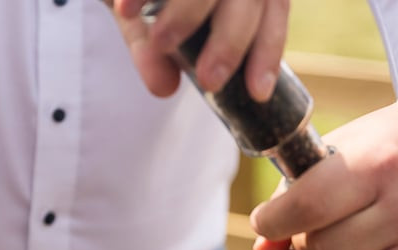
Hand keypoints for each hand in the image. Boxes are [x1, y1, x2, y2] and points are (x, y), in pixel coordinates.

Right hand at [109, 0, 288, 100]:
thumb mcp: (152, 21)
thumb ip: (156, 55)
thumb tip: (163, 87)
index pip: (272, 11)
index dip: (268, 52)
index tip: (258, 91)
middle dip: (230, 43)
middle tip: (208, 80)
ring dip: (187, 13)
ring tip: (160, 43)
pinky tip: (125, 10)